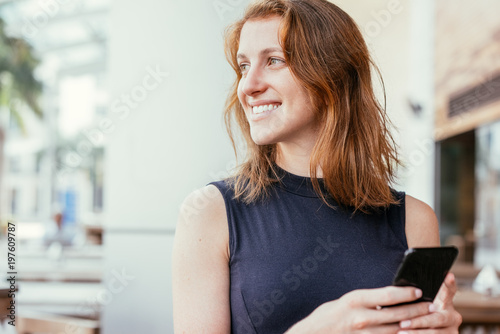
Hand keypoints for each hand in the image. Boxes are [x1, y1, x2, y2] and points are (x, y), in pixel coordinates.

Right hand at [286, 286, 432, 333]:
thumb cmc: (329, 316)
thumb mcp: (346, 301)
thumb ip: (367, 300)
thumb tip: (390, 296)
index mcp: (355, 300)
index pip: (388, 295)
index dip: (407, 293)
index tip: (419, 290)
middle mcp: (361, 318)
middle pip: (397, 313)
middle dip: (417, 309)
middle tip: (433, 305)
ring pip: (397, 330)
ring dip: (414, 325)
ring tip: (427, 320)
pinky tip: (410, 333)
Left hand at [397, 273, 462, 332]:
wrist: (425, 329)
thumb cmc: (419, 313)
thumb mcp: (420, 303)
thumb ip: (417, 298)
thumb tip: (400, 290)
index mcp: (446, 303)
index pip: (449, 291)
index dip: (449, 283)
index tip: (448, 275)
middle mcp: (452, 316)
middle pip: (437, 318)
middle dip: (418, 321)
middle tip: (402, 322)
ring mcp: (451, 330)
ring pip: (435, 333)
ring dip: (416, 332)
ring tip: (401, 332)